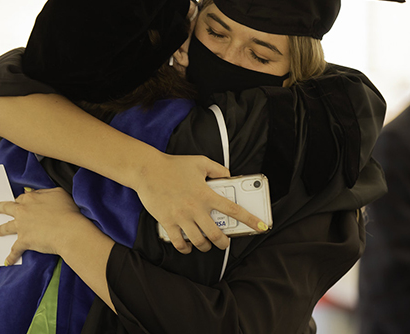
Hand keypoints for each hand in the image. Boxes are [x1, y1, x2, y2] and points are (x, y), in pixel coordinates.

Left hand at [0, 187, 82, 264]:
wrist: (69, 230)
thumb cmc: (68, 212)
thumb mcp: (59, 193)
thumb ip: (44, 191)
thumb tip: (32, 191)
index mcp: (31, 199)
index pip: (21, 198)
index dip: (20, 200)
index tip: (19, 201)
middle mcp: (23, 211)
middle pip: (8, 208)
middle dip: (1, 208)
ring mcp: (22, 226)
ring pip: (6, 227)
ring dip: (0, 230)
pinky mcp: (24, 241)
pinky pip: (15, 250)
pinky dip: (11, 257)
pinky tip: (7, 261)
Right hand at [133, 153, 266, 253]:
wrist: (147, 170)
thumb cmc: (173, 165)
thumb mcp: (200, 162)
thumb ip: (218, 169)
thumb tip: (228, 176)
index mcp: (206, 194)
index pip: (233, 210)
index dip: (250, 220)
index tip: (262, 226)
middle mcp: (195, 208)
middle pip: (216, 234)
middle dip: (224, 243)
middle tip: (225, 243)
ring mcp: (181, 217)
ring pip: (198, 242)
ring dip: (205, 246)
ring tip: (206, 244)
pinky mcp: (167, 222)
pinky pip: (179, 242)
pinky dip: (185, 249)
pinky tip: (187, 247)